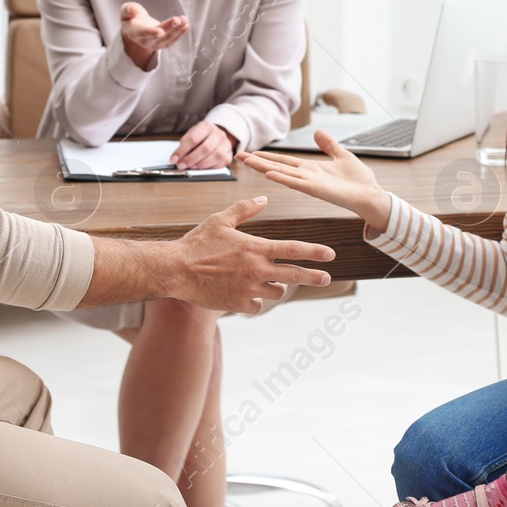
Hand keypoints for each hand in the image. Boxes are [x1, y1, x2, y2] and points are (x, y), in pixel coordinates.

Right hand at [120, 2, 187, 69]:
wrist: (135, 28)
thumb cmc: (130, 17)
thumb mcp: (125, 11)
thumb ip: (128, 10)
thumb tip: (132, 10)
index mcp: (135, 33)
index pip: (144, 33)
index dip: (152, 32)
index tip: (160, 32)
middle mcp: (145, 41)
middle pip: (159, 36)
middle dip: (168, 28)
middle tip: (177, 20)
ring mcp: (155, 44)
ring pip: (168, 39)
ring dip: (177, 30)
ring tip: (184, 19)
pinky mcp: (163, 43)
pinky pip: (173, 40)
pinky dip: (180, 33)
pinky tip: (186, 25)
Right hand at [169, 197, 335, 313]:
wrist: (177, 270)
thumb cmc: (198, 243)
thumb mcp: (221, 220)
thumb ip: (245, 209)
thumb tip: (264, 200)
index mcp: (255, 248)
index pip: (292, 250)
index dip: (314, 252)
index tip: (330, 255)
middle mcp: (256, 270)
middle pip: (294, 275)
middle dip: (314, 276)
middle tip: (326, 277)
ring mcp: (248, 290)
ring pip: (276, 292)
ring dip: (278, 287)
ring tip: (272, 282)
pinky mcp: (238, 304)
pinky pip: (257, 306)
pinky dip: (256, 301)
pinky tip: (248, 294)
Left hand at [172, 121, 236, 170]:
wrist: (216, 137)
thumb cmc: (201, 138)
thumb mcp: (191, 136)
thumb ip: (184, 146)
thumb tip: (176, 159)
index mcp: (206, 126)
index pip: (193, 138)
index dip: (182, 150)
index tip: (174, 159)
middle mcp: (218, 133)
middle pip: (205, 148)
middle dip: (191, 159)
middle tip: (181, 165)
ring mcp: (225, 144)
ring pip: (215, 156)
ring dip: (201, 164)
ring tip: (191, 167)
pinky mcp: (229, 155)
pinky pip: (221, 163)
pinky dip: (210, 167)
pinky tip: (202, 168)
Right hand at [238, 131, 391, 230]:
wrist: (371, 196)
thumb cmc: (359, 181)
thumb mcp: (342, 155)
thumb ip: (329, 145)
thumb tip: (317, 132)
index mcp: (311, 169)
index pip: (283, 161)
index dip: (267, 156)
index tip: (251, 153)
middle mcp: (306, 176)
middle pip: (277, 166)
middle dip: (258, 162)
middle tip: (239, 156)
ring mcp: (310, 183)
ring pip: (282, 173)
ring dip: (265, 168)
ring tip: (248, 161)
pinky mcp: (318, 189)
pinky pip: (297, 182)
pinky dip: (284, 178)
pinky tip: (270, 174)